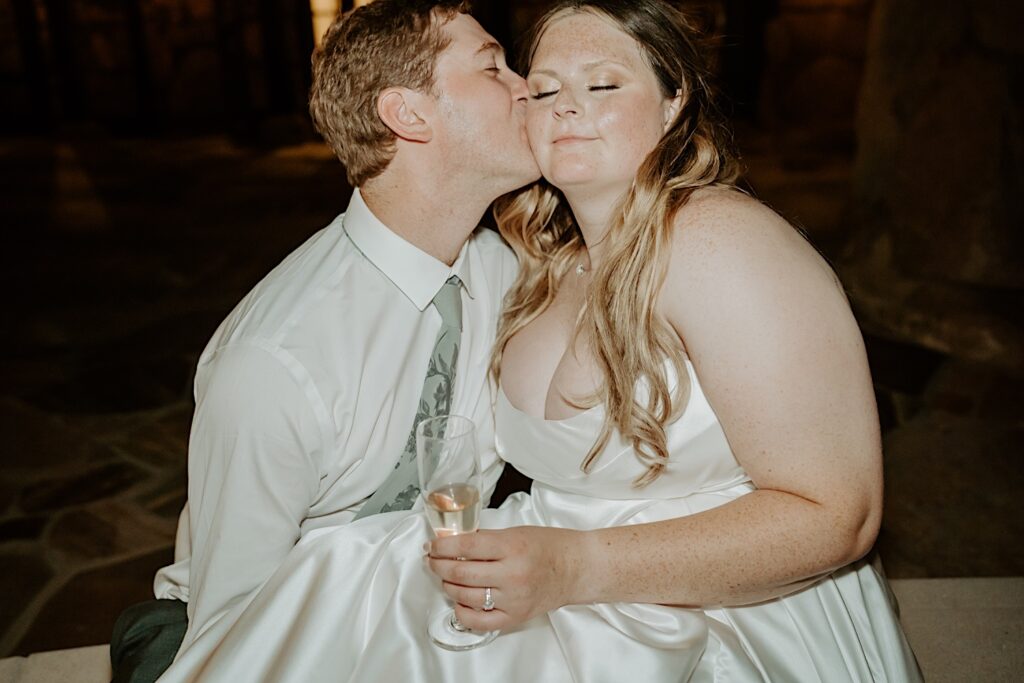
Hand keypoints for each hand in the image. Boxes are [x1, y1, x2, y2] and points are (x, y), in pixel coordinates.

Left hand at [425, 526, 585, 631]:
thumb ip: (486, 539)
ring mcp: (513, 599)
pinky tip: (459, 600)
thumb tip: (454, 542)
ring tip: (446, 577)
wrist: (577, 568)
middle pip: (461, 572)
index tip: (433, 545)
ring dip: (447, 584)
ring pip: (465, 596)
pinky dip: (462, 611)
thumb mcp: (516, 533)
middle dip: (438, 565)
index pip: (466, 546)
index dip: (442, 545)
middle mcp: (512, 574)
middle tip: (432, 559)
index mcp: (512, 547)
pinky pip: (478, 621)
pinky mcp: (515, 616)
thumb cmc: (550, 547)